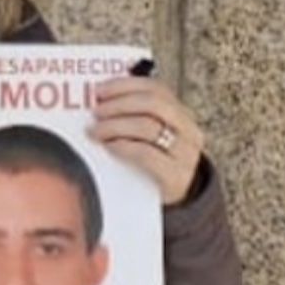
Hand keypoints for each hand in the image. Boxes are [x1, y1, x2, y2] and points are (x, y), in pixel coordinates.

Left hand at [90, 76, 202, 205]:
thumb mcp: (151, 136)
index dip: (125, 86)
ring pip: (148, 127)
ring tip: (96, 131)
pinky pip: (146, 154)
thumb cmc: (156, 162)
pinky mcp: (176, 175)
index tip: (99, 90)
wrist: (178, 198)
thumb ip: (135, 116)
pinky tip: (108, 146)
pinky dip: (123, 146)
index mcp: (182, 114)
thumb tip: (99, 99)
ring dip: (115, 125)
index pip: (156, 88)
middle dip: (119, 104)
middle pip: (153, 104)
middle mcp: (188, 129)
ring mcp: (185, 153)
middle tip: (96, 111)